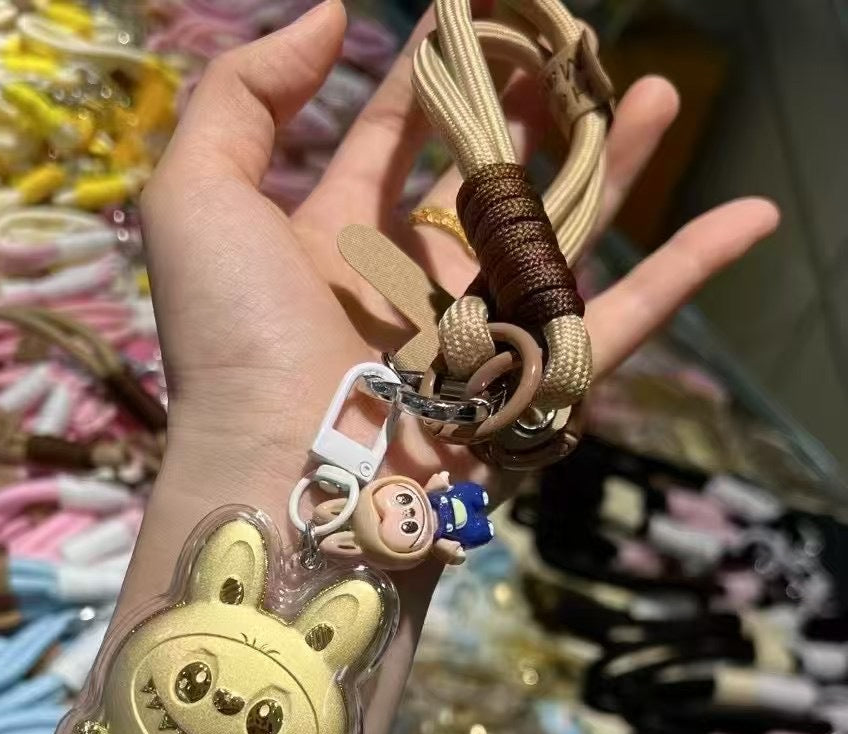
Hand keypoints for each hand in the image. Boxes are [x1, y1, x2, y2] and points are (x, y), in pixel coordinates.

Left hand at [141, 0, 777, 497]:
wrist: (287, 478)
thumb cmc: (234, 340)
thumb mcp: (196, 197)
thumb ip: (242, 97)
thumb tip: (331, 17)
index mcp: (326, 247)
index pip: (383, 145)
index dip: (419, 80)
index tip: (465, 16)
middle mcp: (401, 290)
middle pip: (477, 185)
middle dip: (520, 116)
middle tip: (567, 46)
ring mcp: (471, 339)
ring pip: (557, 238)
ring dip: (610, 167)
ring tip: (656, 92)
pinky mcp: (532, 384)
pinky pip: (621, 321)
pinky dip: (686, 274)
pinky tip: (745, 216)